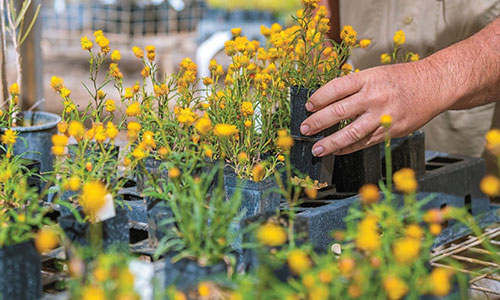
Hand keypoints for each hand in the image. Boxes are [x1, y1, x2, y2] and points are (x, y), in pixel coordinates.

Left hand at [300, 60, 447, 155]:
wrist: (434, 85)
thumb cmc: (402, 79)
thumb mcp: (376, 74)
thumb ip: (354, 87)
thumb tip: (326, 101)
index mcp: (368, 79)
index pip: (335, 88)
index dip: (318, 98)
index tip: (308, 106)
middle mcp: (374, 97)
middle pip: (338, 112)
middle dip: (317, 123)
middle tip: (304, 130)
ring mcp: (382, 115)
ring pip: (350, 132)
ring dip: (330, 143)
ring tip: (317, 149)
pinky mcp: (390, 131)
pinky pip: (365, 142)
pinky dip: (349, 148)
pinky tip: (338, 150)